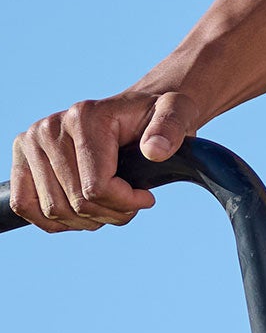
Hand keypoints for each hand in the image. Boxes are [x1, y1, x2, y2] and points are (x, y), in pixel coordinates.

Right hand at [10, 90, 198, 232]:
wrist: (134, 112)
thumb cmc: (156, 115)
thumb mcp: (176, 112)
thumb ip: (171, 127)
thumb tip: (155, 150)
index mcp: (84, 116)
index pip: (95, 187)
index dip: (125, 203)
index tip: (147, 198)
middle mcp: (50, 128)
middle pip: (75, 203)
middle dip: (109, 213)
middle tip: (130, 205)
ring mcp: (31, 143)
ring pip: (53, 210)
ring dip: (86, 220)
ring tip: (110, 206)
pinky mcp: (22, 160)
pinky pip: (26, 206)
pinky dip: (54, 220)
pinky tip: (82, 213)